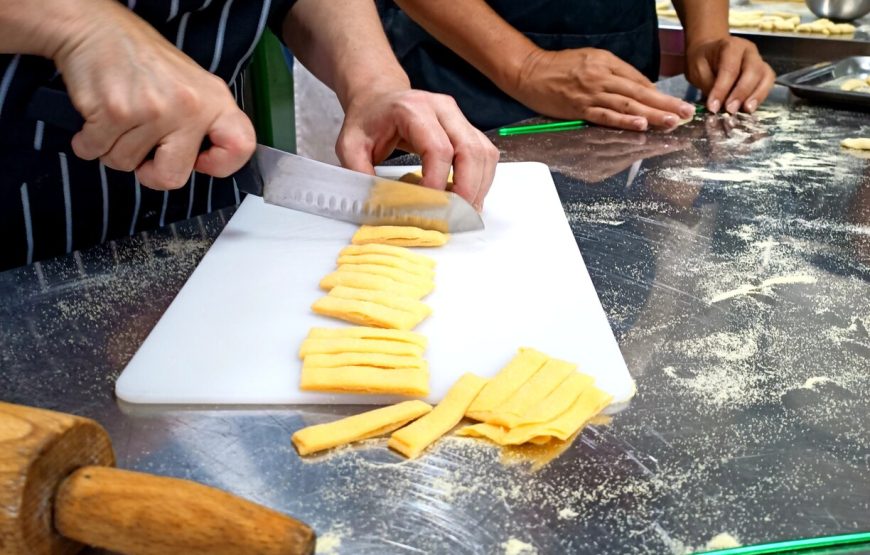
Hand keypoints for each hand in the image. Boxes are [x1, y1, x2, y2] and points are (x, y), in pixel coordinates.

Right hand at [52, 0, 254, 189]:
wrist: (96, 29)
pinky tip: (99, 116)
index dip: (220, 165)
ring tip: (120, 117)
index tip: (200, 160)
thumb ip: (204, 125)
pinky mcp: (116, 111)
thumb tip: (202, 164)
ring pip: (126, 165)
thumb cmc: (143, 61)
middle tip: (143, 146)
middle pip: (172, 177)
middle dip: (150, 171)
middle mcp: (190, 106)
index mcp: (215, 101)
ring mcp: (154, 110)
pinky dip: (90, 142)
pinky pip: (97, 151)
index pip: (241, 147)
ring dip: (115, 148)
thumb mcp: (192, 86)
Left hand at [336, 88, 498, 210]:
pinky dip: (482, 179)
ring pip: (484, 152)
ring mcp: (459, 116)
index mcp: (412, 109)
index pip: (438, 148)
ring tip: (464, 210)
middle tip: (454, 214)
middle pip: (470, 149)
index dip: (437, 181)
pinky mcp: (467, 128)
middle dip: (466, 187)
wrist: (379, 96)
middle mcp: (443, 108)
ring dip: (479, 185)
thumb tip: (378, 205)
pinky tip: (469, 197)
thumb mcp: (350, 145)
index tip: (427, 206)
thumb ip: (360, 174)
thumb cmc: (367, 121)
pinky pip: (485, 154)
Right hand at [508, 47, 696, 130]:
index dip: (659, 95)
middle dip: (666, 105)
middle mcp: (602, 77)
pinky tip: (640, 124)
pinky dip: (624, 120)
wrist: (530, 72)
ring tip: (672, 122)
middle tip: (686, 114)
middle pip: (640, 93)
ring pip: (627, 105)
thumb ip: (614, 72)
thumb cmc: (559, 67)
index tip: (677, 106)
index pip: (639, 81)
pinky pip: (605, 116)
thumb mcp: (591, 59)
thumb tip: (638, 89)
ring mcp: (591, 93)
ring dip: (652, 114)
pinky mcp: (579, 108)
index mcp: (607, 63)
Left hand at [686, 36, 775, 114]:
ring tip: (746, 110)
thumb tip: (717, 105)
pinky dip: (761, 96)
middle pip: (752, 71)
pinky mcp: (763, 71)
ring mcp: (758, 60)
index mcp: (731, 46)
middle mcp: (749, 51)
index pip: (729, 69)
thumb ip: (708, 85)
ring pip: (765, 76)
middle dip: (741, 93)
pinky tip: (750, 107)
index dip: (722, 89)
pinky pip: (768, 82)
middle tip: (730, 110)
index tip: (713, 107)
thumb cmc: (703, 60)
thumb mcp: (698, 69)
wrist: (710, 51)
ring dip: (756, 96)